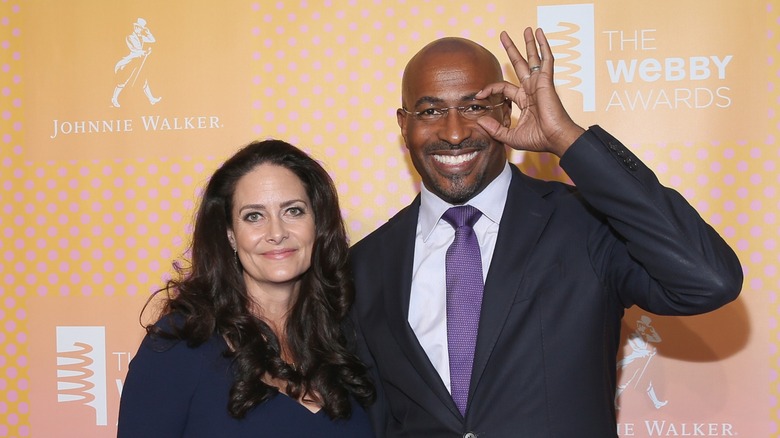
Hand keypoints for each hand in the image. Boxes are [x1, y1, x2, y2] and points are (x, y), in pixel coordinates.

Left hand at [476, 28, 584, 156]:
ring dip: (529, 43)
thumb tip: (480, 122)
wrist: (555, 139)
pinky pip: (546, 60)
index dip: (490, 88)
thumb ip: (495, 129)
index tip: (479, 95)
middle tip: (504, 35)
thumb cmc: (539, 139)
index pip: (503, 87)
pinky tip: (540, 34)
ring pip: (533, 58)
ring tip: (526, 28)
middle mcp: (531, 89)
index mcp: (524, 100)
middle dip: (512, 49)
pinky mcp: (546, 81)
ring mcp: (539, 83)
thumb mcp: (511, 136)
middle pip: (519, 64)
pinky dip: (543, 46)